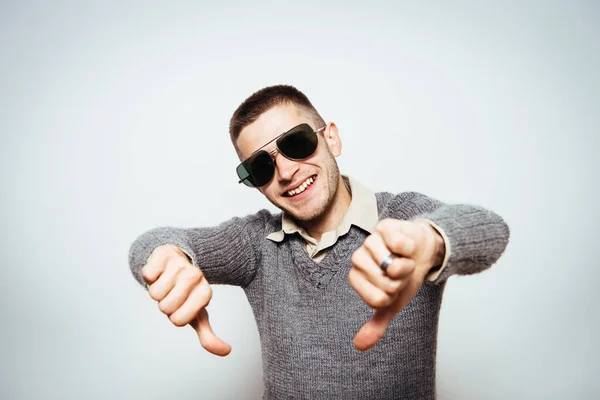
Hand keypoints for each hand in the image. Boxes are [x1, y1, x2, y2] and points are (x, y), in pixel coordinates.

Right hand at [141, 244, 230, 356]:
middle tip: (172, 294)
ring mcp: (180, 263)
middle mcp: (195, 276)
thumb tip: (227, 351)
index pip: (178, 320)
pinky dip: (149, 275)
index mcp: (205, 293)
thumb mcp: (197, 315)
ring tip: (166, 283)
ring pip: (154, 292)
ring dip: (155, 290)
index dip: (174, 317)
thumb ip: (208, 335)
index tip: (181, 307)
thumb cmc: (186, 294)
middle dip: (164, 304)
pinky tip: (160, 271)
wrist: (178, 262)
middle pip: (165, 307)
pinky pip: (148, 274)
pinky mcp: (164, 253)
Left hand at [349, 218, 444, 350]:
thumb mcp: (392, 303)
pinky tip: (406, 246)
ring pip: (392, 265)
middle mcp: (358, 258)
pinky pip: (399, 245)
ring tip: (404, 259)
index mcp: (356, 277)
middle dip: (401, 281)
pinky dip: (409, 249)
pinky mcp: (384, 227)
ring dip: (407, 265)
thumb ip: (376, 324)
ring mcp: (370, 241)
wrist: (420, 251)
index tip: (394, 287)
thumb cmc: (403, 276)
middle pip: (385, 284)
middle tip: (400, 272)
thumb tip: (359, 346)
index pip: (376, 299)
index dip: (392, 296)